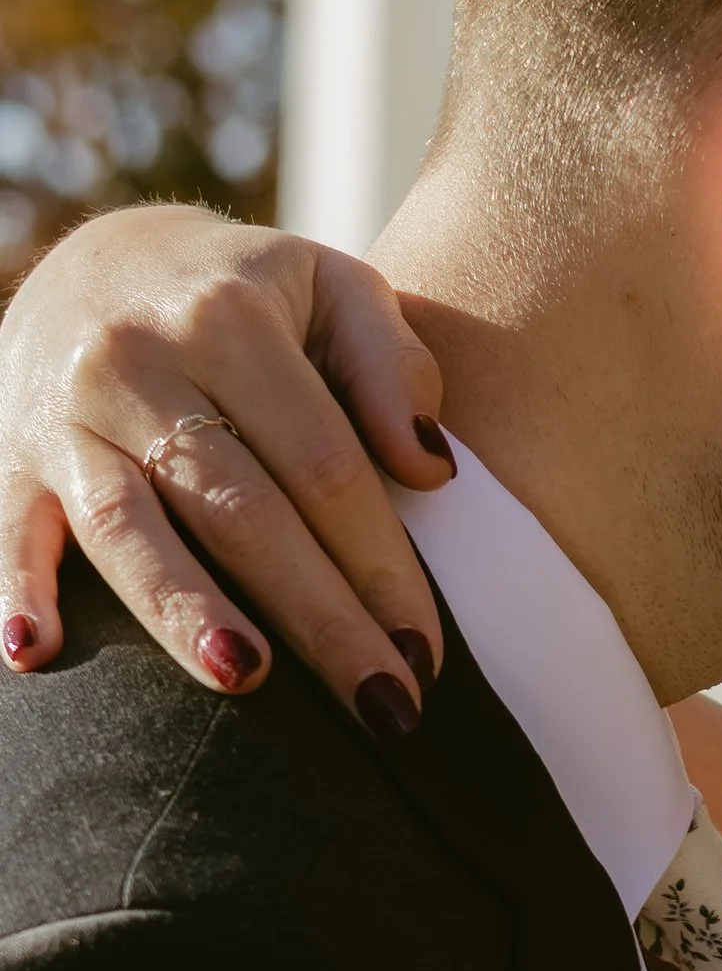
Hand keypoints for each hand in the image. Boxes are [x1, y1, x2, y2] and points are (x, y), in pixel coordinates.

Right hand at [0, 205, 452, 722]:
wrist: (102, 260)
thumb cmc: (249, 295)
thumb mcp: (333, 285)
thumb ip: (391, 366)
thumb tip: (431, 468)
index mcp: (229, 320)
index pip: (323, 465)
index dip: (381, 564)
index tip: (426, 651)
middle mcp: (137, 361)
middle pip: (239, 510)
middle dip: (318, 617)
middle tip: (384, 710)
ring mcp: (65, 413)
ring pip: (125, 526)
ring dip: (181, 608)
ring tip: (244, 677)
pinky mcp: (12, 456)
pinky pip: (10, 529)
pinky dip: (14, 590)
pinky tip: (34, 655)